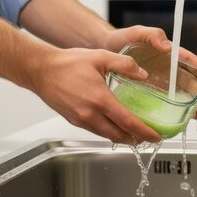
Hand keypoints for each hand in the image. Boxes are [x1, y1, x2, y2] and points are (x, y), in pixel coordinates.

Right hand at [29, 47, 160, 143]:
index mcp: (100, 99)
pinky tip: (113, 125)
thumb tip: (142, 74)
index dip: (144, 132)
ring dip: (122, 137)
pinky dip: (108, 132)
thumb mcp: (100, 56)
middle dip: (136, 139)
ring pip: (106, 135)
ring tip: (134, 134)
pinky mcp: (73, 120)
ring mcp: (80, 119)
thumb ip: (124, 64)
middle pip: (118, 135)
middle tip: (148, 137)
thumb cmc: (67, 63)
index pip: (128, 122)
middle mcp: (90, 114)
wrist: (41, 70)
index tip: (156, 136)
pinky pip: (95, 130)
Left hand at [100, 25, 196, 112]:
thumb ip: (152, 35)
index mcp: (166, 54)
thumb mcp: (137, 33)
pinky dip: (169, 109)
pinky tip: (173, 119)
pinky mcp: (147, 90)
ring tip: (195, 115)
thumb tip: (166, 46)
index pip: (187, 60)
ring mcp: (157, 80)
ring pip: (177, 93)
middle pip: (187, 80)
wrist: (102, 50)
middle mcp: (164, 68)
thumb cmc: (120, 39)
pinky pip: (161, 101)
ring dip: (187, 104)